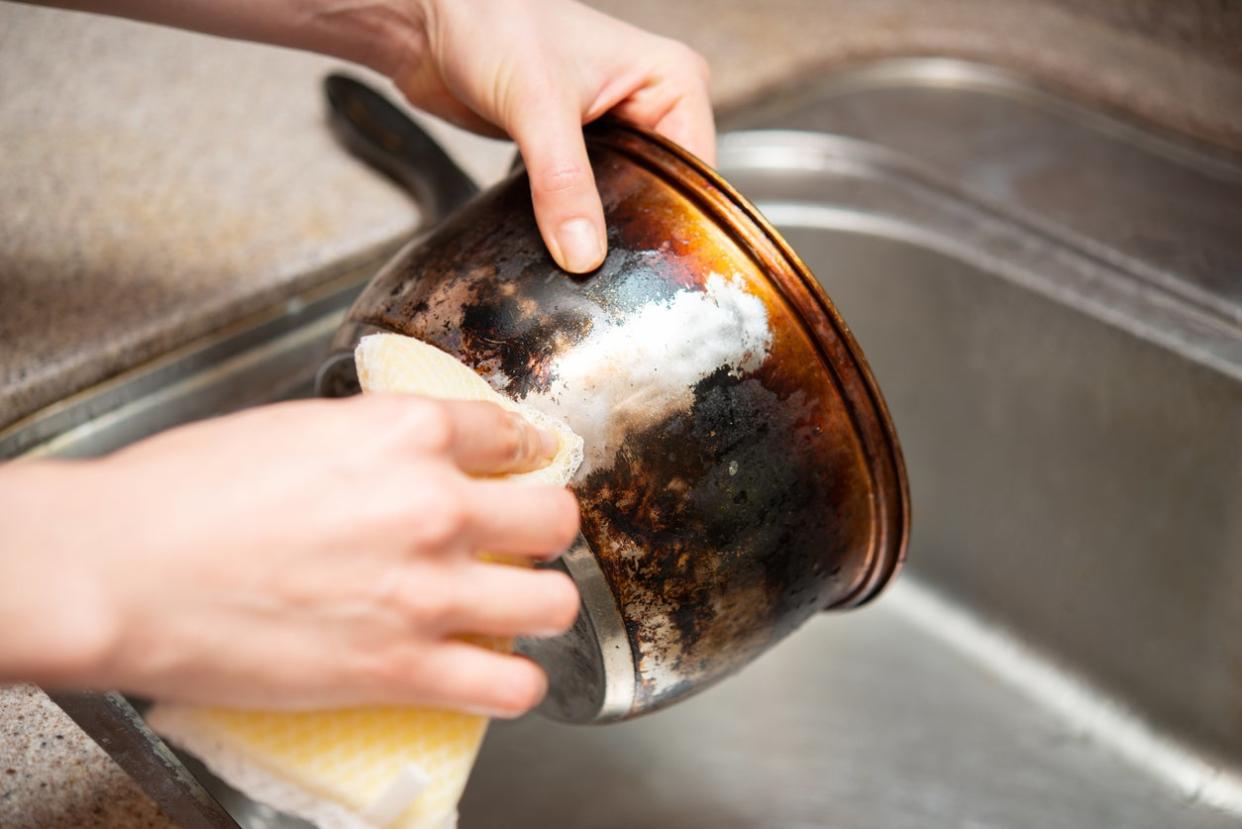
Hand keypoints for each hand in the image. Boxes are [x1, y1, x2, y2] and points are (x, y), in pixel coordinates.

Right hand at [0, 396, 580, 715]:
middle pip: (555, 517)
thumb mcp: (294, 429)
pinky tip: (487, 673)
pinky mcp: (404, 668)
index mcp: (406, 431)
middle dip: (541, 528)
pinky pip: (513, 688)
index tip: (517, 469)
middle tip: (517, 540)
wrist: (120, 570)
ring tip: (510, 608)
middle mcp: (435, 505)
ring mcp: (428, 590)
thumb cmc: (180, 494)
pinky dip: (511, 685)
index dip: (520, 454)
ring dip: (539, 604)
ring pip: (556, 602)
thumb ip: (369, 444)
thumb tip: (395, 461)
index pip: (511, 433)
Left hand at [391, 0, 714, 271]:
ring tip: (582, 256)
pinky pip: (589, 201)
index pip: (698, 173)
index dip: (676, 219)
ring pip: (625, 201)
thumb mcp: (537, 107)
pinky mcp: (576, 151)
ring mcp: (615, 129)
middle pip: (665, 193)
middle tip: (611, 269)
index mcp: (673, 81)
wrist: (429, 20)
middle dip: (635, 230)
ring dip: (601, 229)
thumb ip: (563, 185)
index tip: (650, 262)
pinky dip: (574, 221)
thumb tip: (584, 254)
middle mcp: (651, 105)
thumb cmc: (490, 20)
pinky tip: (561, 239)